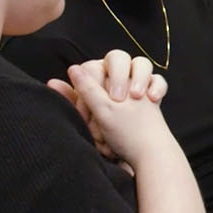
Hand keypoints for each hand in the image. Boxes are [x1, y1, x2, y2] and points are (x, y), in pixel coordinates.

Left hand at [47, 51, 170, 164]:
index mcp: (99, 80)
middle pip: (117, 58)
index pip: (93, 67)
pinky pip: (159, 79)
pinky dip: (158, 86)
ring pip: (141, 63)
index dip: (92, 83)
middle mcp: (118, 78)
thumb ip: (77, 96)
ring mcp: (138, 83)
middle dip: (118, 76)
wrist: (145, 155)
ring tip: (137, 96)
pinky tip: (153, 98)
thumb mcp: (95, 114)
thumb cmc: (116, 134)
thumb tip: (52, 81)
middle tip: (118, 99)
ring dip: (140, 77)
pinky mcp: (153, 92)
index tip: (93, 108)